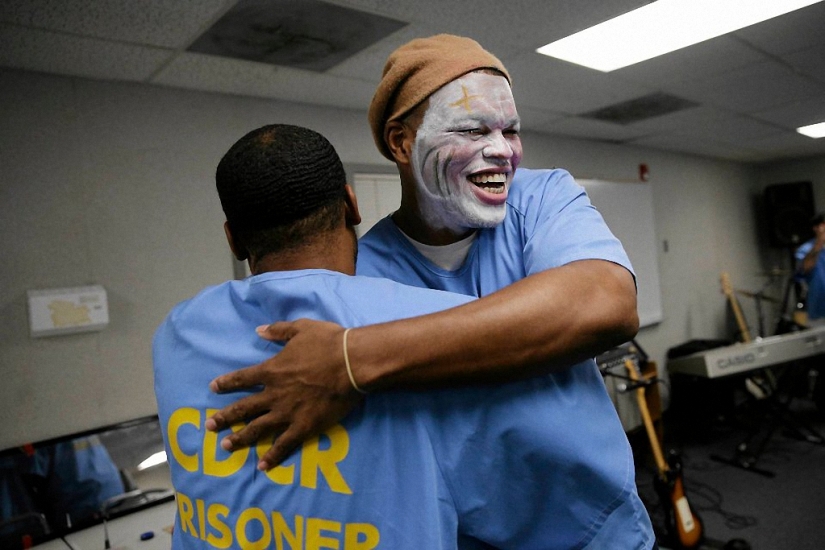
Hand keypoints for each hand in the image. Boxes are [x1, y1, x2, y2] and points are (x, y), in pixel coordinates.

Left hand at [205, 319, 363, 469]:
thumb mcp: (301, 328)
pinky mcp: (304, 426)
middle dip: (225, 417)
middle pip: (244, 408)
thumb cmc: (328, 343)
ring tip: (226, 446)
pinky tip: (262, 466)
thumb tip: (259, 330)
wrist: (352, 363)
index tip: (213, 388)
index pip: (242, 378)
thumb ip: (278, 331)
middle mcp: (274, 394)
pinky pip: (284, 444)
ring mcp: (288, 412)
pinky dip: (273, 456)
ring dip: (240, 438)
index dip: (227, 383)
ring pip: (258, 428)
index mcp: (272, 370)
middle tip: (209, 426)